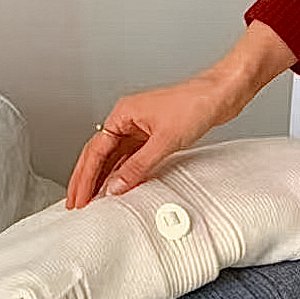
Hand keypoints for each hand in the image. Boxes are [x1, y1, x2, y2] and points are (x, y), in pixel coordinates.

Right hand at [65, 73, 239, 209]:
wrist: (222, 94)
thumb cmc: (196, 105)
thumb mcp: (164, 142)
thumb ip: (138, 167)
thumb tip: (116, 187)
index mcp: (122, 114)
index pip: (95, 151)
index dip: (85, 178)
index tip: (79, 199)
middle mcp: (128, 119)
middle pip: (99, 154)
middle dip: (87, 179)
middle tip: (77, 203)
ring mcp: (141, 127)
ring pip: (115, 156)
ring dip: (105, 177)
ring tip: (94, 200)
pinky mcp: (155, 134)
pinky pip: (132, 156)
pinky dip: (125, 172)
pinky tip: (121, 186)